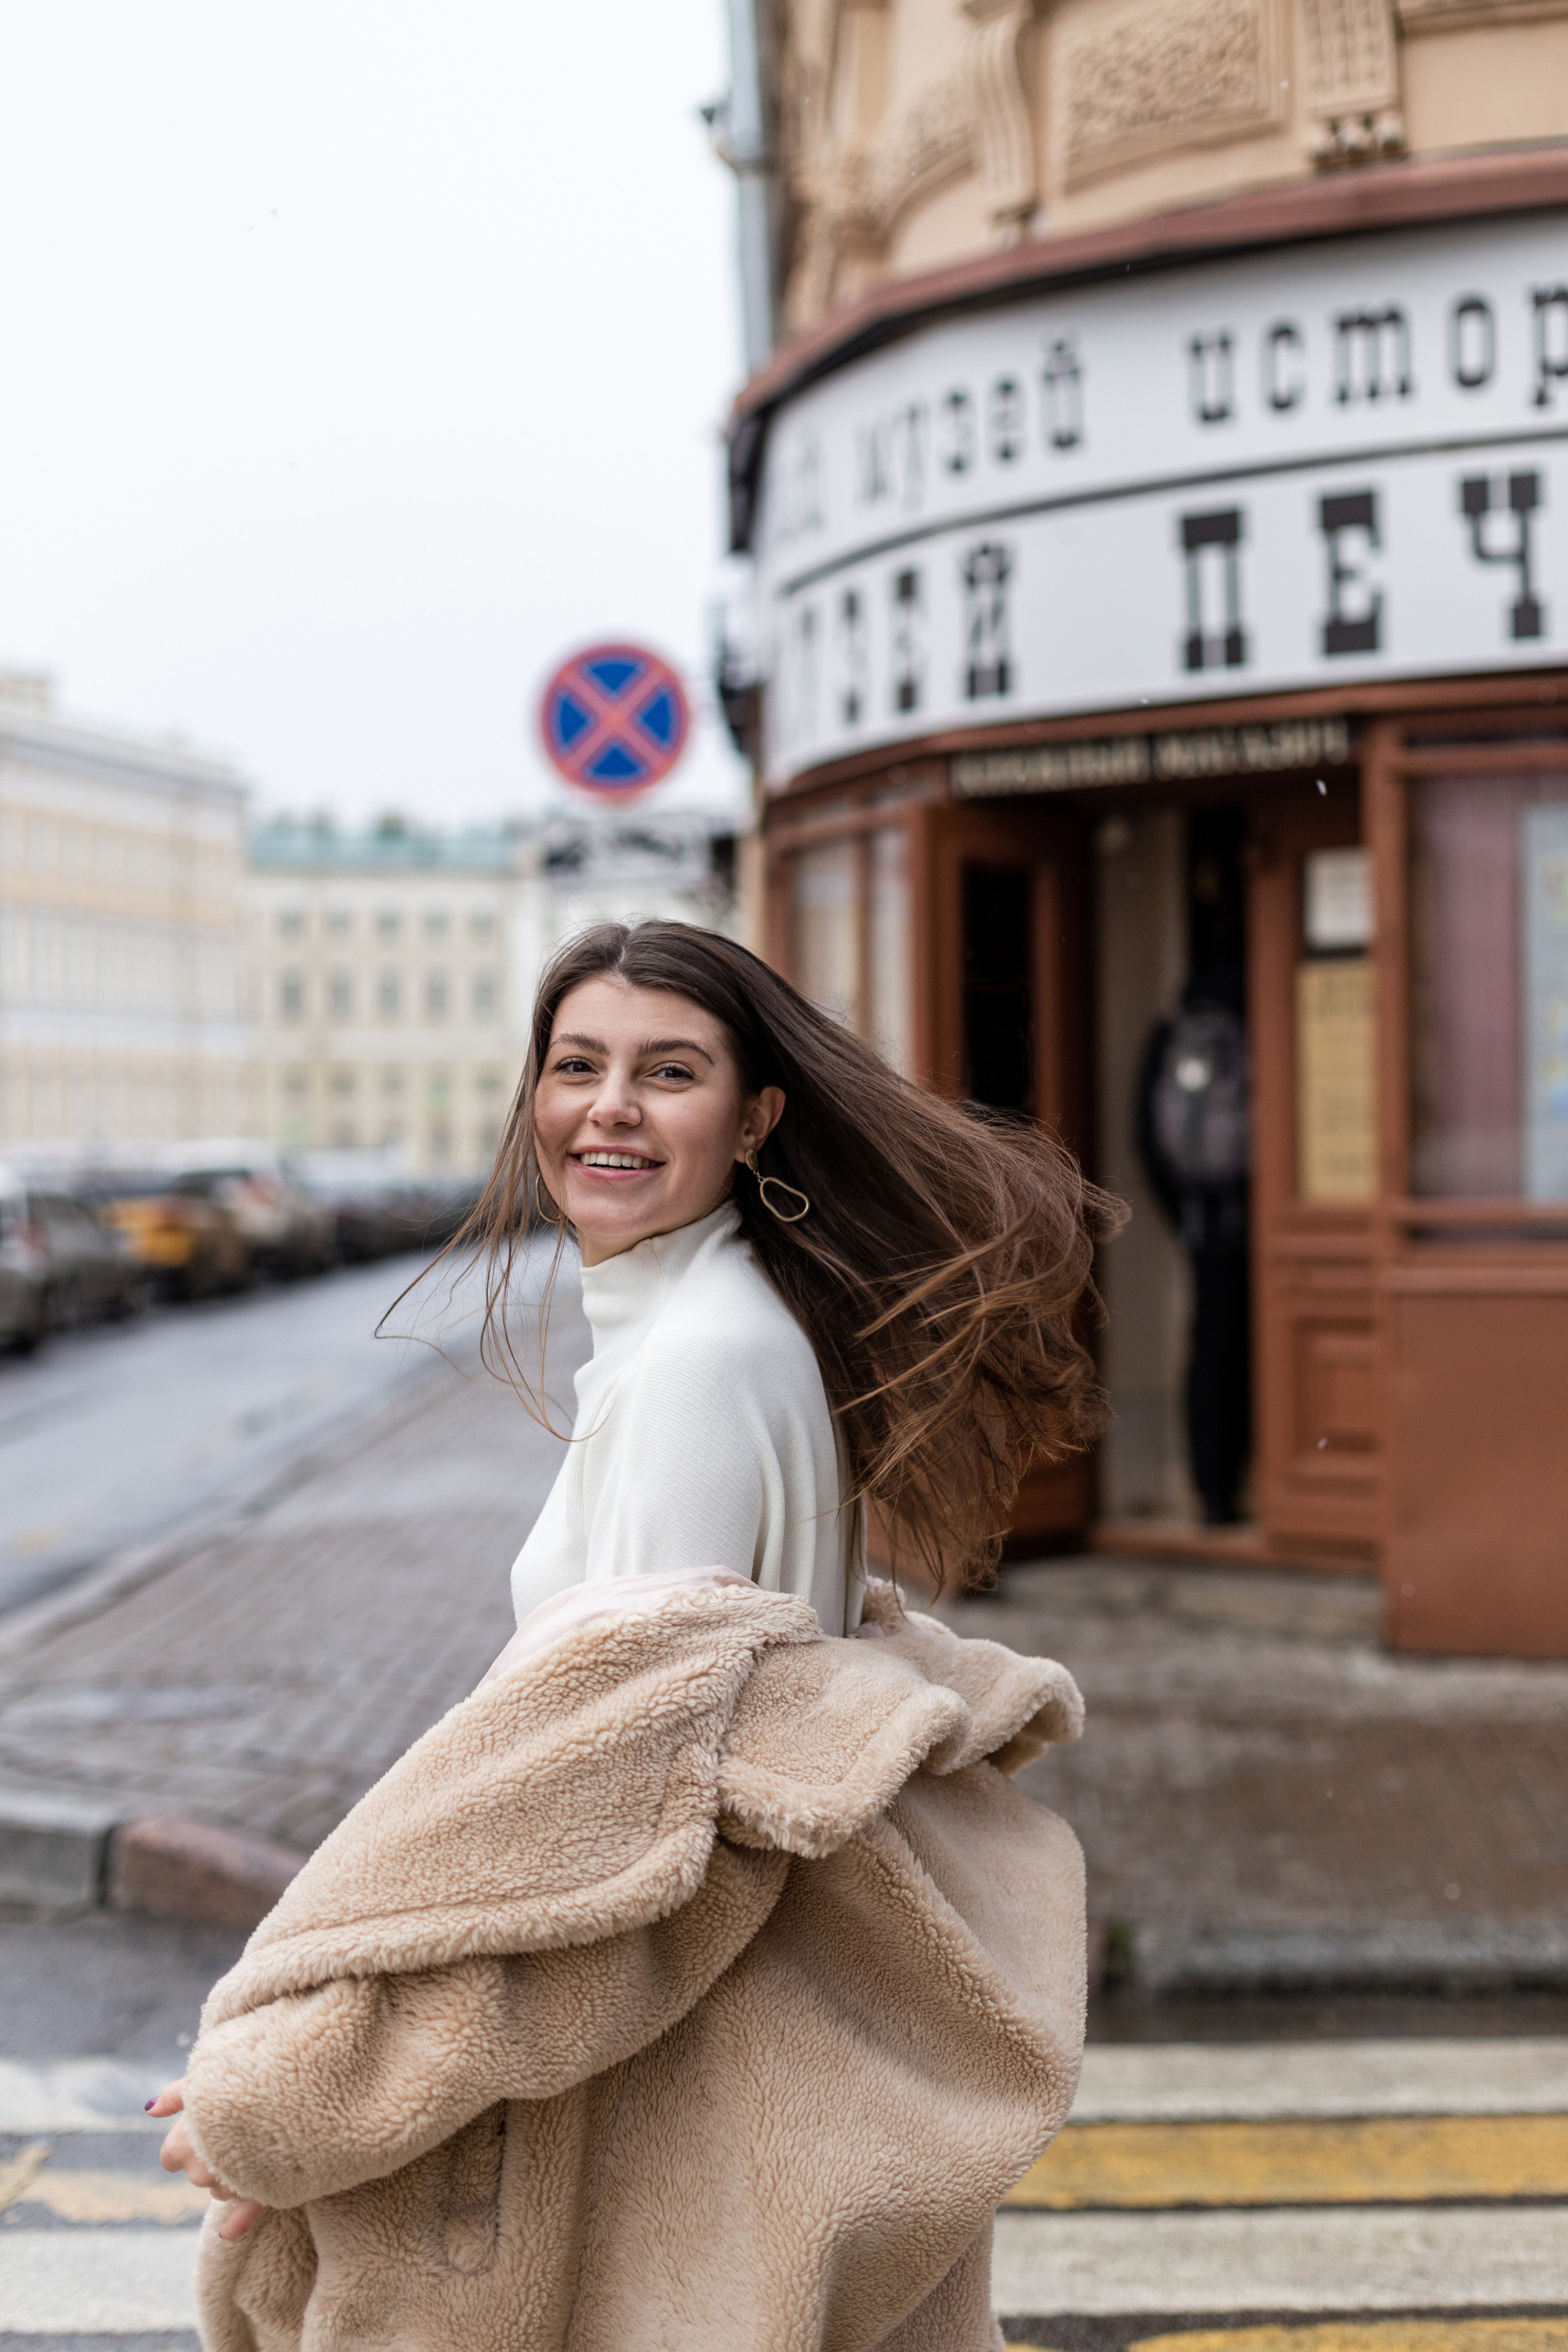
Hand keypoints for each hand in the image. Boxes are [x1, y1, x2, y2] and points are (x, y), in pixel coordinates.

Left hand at [149, 2079, 264, 2241]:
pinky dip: (235, 2225)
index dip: (185, 2144)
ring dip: (231, 2176)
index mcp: (181, 2146)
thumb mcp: (207, 2078)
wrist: (293, 2091)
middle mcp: (200, 2172)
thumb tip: (149, 2109)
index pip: (170, 2158)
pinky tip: (225, 2234)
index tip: (202, 2128)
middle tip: (234, 2128)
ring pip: (221, 2191)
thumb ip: (175, 2095)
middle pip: (197, 2175)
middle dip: (210, 2159)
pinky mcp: (260, 2194)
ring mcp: (230, 2187)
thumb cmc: (244, 2080)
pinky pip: (244, 2217)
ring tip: (255, 2141)